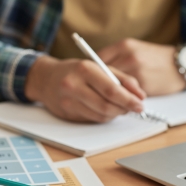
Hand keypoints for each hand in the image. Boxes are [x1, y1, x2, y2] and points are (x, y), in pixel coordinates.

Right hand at [25, 56, 145, 122]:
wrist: (44, 78)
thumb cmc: (74, 70)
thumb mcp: (96, 66)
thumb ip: (120, 77)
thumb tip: (139, 95)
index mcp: (84, 69)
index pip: (111, 89)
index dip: (128, 99)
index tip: (140, 103)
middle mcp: (73, 85)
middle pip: (106, 105)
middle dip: (124, 109)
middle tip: (133, 108)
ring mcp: (68, 101)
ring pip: (100, 115)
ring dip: (115, 113)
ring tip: (119, 107)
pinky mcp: (67, 113)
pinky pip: (92, 119)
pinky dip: (103, 116)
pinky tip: (105, 109)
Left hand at [98, 39, 184, 95]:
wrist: (179, 64)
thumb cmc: (152, 57)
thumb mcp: (132, 49)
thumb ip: (114, 57)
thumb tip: (91, 69)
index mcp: (123, 46)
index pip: (96, 60)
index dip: (90, 72)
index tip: (86, 78)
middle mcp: (128, 57)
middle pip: (102, 74)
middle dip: (96, 83)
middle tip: (91, 90)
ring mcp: (136, 70)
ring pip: (112, 85)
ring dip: (106, 92)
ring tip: (103, 96)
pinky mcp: (143, 84)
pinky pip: (124, 93)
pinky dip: (119, 97)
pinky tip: (118, 99)